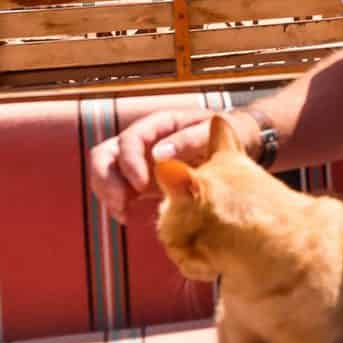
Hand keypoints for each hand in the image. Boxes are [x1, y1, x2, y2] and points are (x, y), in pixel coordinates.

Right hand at [89, 107, 260, 223]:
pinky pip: (119, 191)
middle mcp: (143, 142)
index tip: (141, 185)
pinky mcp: (143, 181)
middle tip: (119, 204)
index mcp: (159, 125)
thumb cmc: (227, 133)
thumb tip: (158, 155)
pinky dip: (118, 204)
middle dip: (106, 180)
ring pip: (106, 173)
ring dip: (107, 194)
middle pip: (105, 155)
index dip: (130, 162)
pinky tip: (130, 217)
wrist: (237, 145)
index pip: (130, 139)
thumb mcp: (213, 132)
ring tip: (123, 214)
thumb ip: (188, 139)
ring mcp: (140, 161)